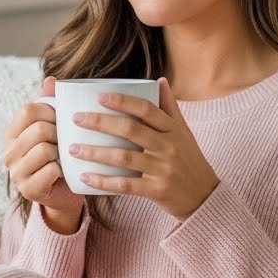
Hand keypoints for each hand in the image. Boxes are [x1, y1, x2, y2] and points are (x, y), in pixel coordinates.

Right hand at [2, 77, 84, 233]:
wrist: (65, 192)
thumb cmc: (61, 156)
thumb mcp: (55, 127)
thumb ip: (50, 103)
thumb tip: (51, 79)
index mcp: (12, 133)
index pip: (28, 110)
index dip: (51, 111)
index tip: (61, 121)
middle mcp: (8, 153)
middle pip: (39, 129)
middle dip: (59, 134)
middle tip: (66, 143)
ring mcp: (16, 173)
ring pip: (45, 149)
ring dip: (61, 153)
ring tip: (64, 158)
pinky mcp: (28, 190)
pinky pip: (50, 170)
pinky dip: (62, 170)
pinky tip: (63, 173)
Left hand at [68, 78, 218, 220]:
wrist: (205, 197)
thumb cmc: (190, 161)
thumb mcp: (184, 133)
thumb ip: (170, 107)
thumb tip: (159, 80)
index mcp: (173, 129)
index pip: (146, 109)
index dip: (122, 101)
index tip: (99, 96)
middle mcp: (169, 146)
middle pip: (130, 129)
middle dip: (100, 122)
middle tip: (76, 119)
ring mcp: (163, 169)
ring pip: (124, 157)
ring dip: (95, 152)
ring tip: (72, 149)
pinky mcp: (157, 190)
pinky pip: (126, 185)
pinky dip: (103, 181)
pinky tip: (85, 177)